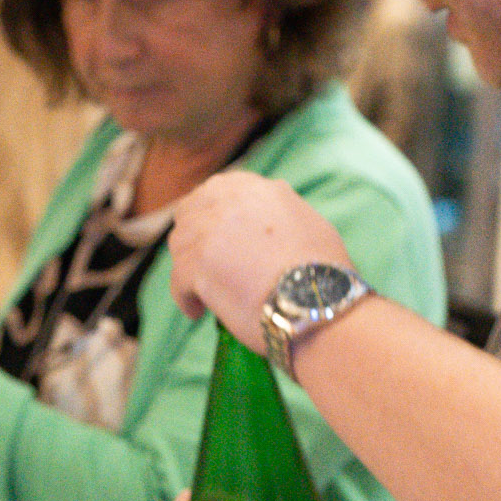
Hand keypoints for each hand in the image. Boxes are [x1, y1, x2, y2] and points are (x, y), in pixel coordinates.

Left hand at [168, 171, 353, 349]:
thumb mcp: (309, 223)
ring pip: (180, 245)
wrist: (316, 303)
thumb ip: (281, 213)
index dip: (210, 215)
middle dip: (193, 239)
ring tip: (202, 292)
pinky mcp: (196, 265)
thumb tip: (272, 223)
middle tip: (202, 266)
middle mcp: (228, 201)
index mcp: (256, 188)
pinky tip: (198, 312)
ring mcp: (208, 232)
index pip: (216, 190)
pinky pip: (177, 281)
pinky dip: (185, 298)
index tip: (213, 237)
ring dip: (187, 267)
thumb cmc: (323, 274)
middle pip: (190, 213)